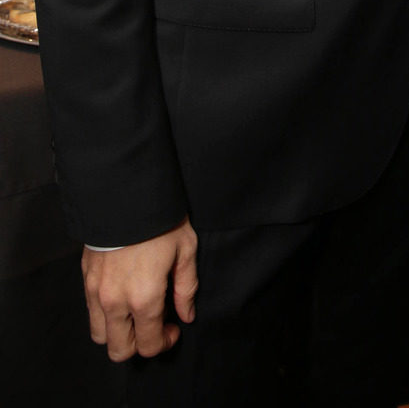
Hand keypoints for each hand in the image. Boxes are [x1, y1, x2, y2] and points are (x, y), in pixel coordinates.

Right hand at [82, 217, 198, 360]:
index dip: (164, 342)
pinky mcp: (85, 279)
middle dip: (138, 344)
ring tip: (135, 312)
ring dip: (118, 332)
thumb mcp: (185, 250)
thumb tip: (186, 315)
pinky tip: (122, 295)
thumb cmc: (161, 221)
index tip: (173, 328)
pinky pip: (90, 312)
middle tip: (154, 324)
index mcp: (143, 298)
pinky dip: (105, 314)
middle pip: (119, 350)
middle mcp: (115, 302)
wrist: (126, 194)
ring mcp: (96, 292)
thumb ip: (186, 288)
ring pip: (100, 335)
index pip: (148, 345)